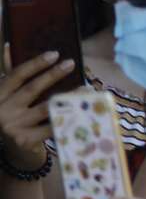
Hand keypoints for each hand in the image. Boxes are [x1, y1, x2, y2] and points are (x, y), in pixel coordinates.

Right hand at [0, 46, 74, 168]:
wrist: (15, 152)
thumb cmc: (16, 118)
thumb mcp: (9, 96)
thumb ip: (11, 75)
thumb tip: (10, 47)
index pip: (16, 75)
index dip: (35, 64)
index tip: (54, 54)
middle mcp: (2, 110)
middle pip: (32, 89)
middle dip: (53, 75)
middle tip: (71, 63)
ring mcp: (13, 126)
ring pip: (46, 108)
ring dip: (68, 97)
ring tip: (85, 88)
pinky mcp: (26, 140)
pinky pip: (52, 126)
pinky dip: (69, 117)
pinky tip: (83, 110)